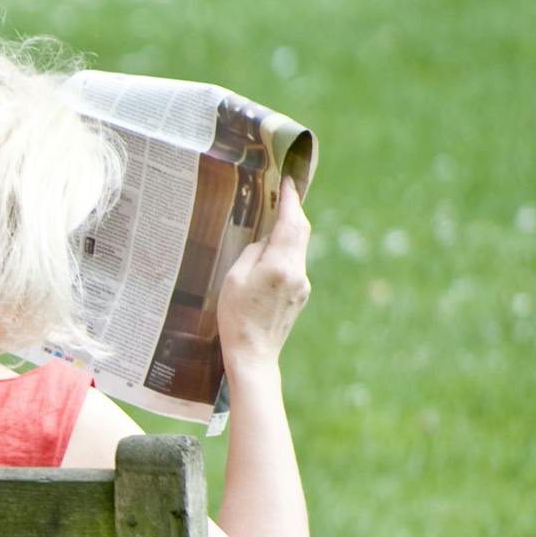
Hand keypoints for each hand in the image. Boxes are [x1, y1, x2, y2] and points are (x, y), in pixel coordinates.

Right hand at [217, 177, 312, 371]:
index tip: (289, 181)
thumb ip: (253, 252)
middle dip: (293, 211)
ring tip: (272, 224)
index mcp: (280, 264)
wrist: (254, 354)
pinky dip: (284, 254)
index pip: (291, 222)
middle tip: (284, 193)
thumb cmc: (236, 317)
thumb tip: (267, 240)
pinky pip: (293, 265)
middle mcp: (297, 272)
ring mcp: (302, 284)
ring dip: (287, 233)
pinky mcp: (300, 295)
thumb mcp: (234, 279)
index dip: (291, 199)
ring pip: (298, 248)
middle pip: (301, 232)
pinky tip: (269, 258)